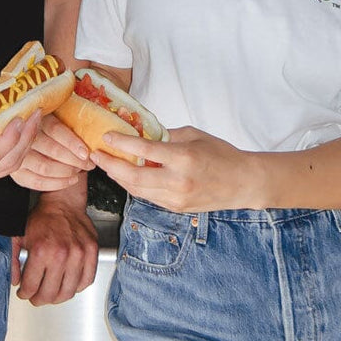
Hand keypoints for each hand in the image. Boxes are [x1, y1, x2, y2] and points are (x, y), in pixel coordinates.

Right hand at [0, 90, 41, 188]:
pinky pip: (0, 169)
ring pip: (6, 169)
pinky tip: (19, 134)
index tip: (22, 117)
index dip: (12, 137)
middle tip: (35, 115)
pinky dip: (13, 152)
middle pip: (6, 163)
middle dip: (26, 139)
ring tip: (31, 122)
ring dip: (23, 146)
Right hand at [11, 112, 90, 191]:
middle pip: (52, 150)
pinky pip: (36, 182)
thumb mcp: (56, 114)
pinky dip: (56, 183)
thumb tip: (93, 132)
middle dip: (75, 160)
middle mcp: (23, 136)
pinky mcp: (16, 171)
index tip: (86, 152)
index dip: (72, 142)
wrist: (25, 133)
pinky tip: (70, 180)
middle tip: (89, 163)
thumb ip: (69, 118)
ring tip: (80, 170)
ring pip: (44, 167)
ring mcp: (18, 155)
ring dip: (67, 171)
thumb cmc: (46, 123)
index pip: (55, 130)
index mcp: (35, 116)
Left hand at [11, 184, 97, 304]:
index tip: (24, 292)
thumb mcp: (19, 237)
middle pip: (49, 294)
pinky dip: (76, 287)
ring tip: (51, 293)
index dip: (24, 293)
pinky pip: (86, 281)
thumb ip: (13, 260)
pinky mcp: (92, 252)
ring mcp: (79, 254)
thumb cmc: (42, 218)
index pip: (31, 287)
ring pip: (68, 292)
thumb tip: (15, 281)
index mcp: (41, 251)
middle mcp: (62, 254)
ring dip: (57, 298)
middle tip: (36, 297)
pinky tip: (68, 283)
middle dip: (39, 299)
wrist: (63, 203)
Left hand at [89, 126, 256, 212]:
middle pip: (133, 176)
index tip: (107, 136)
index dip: (122, 143)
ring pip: (137, 189)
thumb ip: (166, 135)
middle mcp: (177, 181)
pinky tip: (125, 176)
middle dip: (110, 165)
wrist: (243, 183)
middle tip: (97, 154)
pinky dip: (133, 186)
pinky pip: (147, 196)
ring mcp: (176, 198)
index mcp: (183, 158)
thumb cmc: (222, 155)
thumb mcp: (194, 135)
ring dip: (118, 177)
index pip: (144, 150)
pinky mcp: (175, 208)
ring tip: (106, 164)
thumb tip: (142, 132)